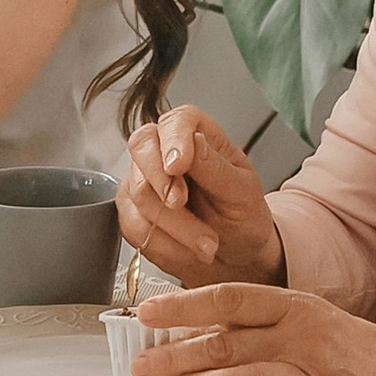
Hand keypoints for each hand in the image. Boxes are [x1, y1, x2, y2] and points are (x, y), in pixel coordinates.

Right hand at [118, 104, 284, 287]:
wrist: (235, 254)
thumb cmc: (242, 215)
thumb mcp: (242, 192)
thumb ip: (215, 167)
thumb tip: (194, 140)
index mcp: (199, 134)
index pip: (176, 121)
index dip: (173, 139)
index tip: (178, 165)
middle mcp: (165, 150)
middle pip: (142, 147)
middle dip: (161, 182)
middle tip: (181, 205)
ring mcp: (144, 179)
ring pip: (138, 192)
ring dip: (173, 225)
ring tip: (206, 244)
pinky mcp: (133, 211)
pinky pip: (133, 225)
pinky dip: (164, 245)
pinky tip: (187, 251)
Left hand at [133, 278, 375, 375]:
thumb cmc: (348, 352)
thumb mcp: (304, 323)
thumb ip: (255, 328)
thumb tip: (192, 333)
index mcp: (293, 307)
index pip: (229, 299)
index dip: (184, 305)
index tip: (145, 314)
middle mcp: (304, 337)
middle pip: (231, 343)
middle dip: (179, 356)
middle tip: (141, 368)